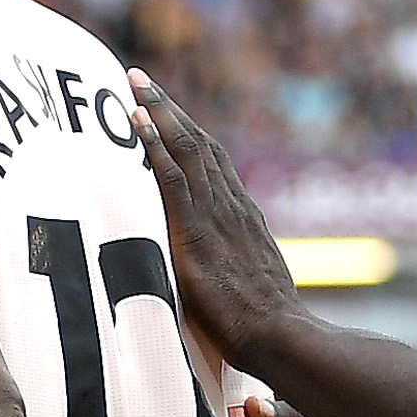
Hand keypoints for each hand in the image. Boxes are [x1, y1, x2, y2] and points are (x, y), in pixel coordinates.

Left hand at [127, 70, 301, 359]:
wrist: (282, 337)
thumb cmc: (267, 329)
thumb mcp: (252, 290)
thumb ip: (236, 274)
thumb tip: (223, 279)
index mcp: (244, 218)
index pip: (214, 164)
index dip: (187, 134)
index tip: (167, 111)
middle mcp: (233, 206)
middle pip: (199, 143)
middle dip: (168, 108)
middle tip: (140, 79)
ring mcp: (217, 215)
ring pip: (186, 148)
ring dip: (158, 111)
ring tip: (134, 83)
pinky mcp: (199, 231)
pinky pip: (173, 177)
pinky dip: (154, 144)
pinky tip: (137, 120)